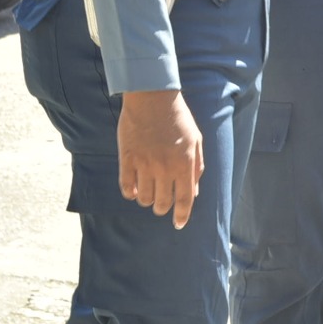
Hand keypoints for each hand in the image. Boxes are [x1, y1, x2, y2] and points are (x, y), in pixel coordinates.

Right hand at [116, 89, 203, 227]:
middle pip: (162, 203)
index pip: (184, 200)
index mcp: (184, 164)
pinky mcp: (126, 159)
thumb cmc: (178, 119)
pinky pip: (126, 187)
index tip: (178, 224)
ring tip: (149, 192)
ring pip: (143, 198)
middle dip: (163, 208)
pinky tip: (133, 189)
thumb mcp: (196, 141)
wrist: (152, 99)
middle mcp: (165, 168)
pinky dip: (130, 193)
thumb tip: (193, 193)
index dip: (181, 216)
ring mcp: (144, 164)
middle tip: (162, 203)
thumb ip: (196, 168)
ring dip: (146, 200)